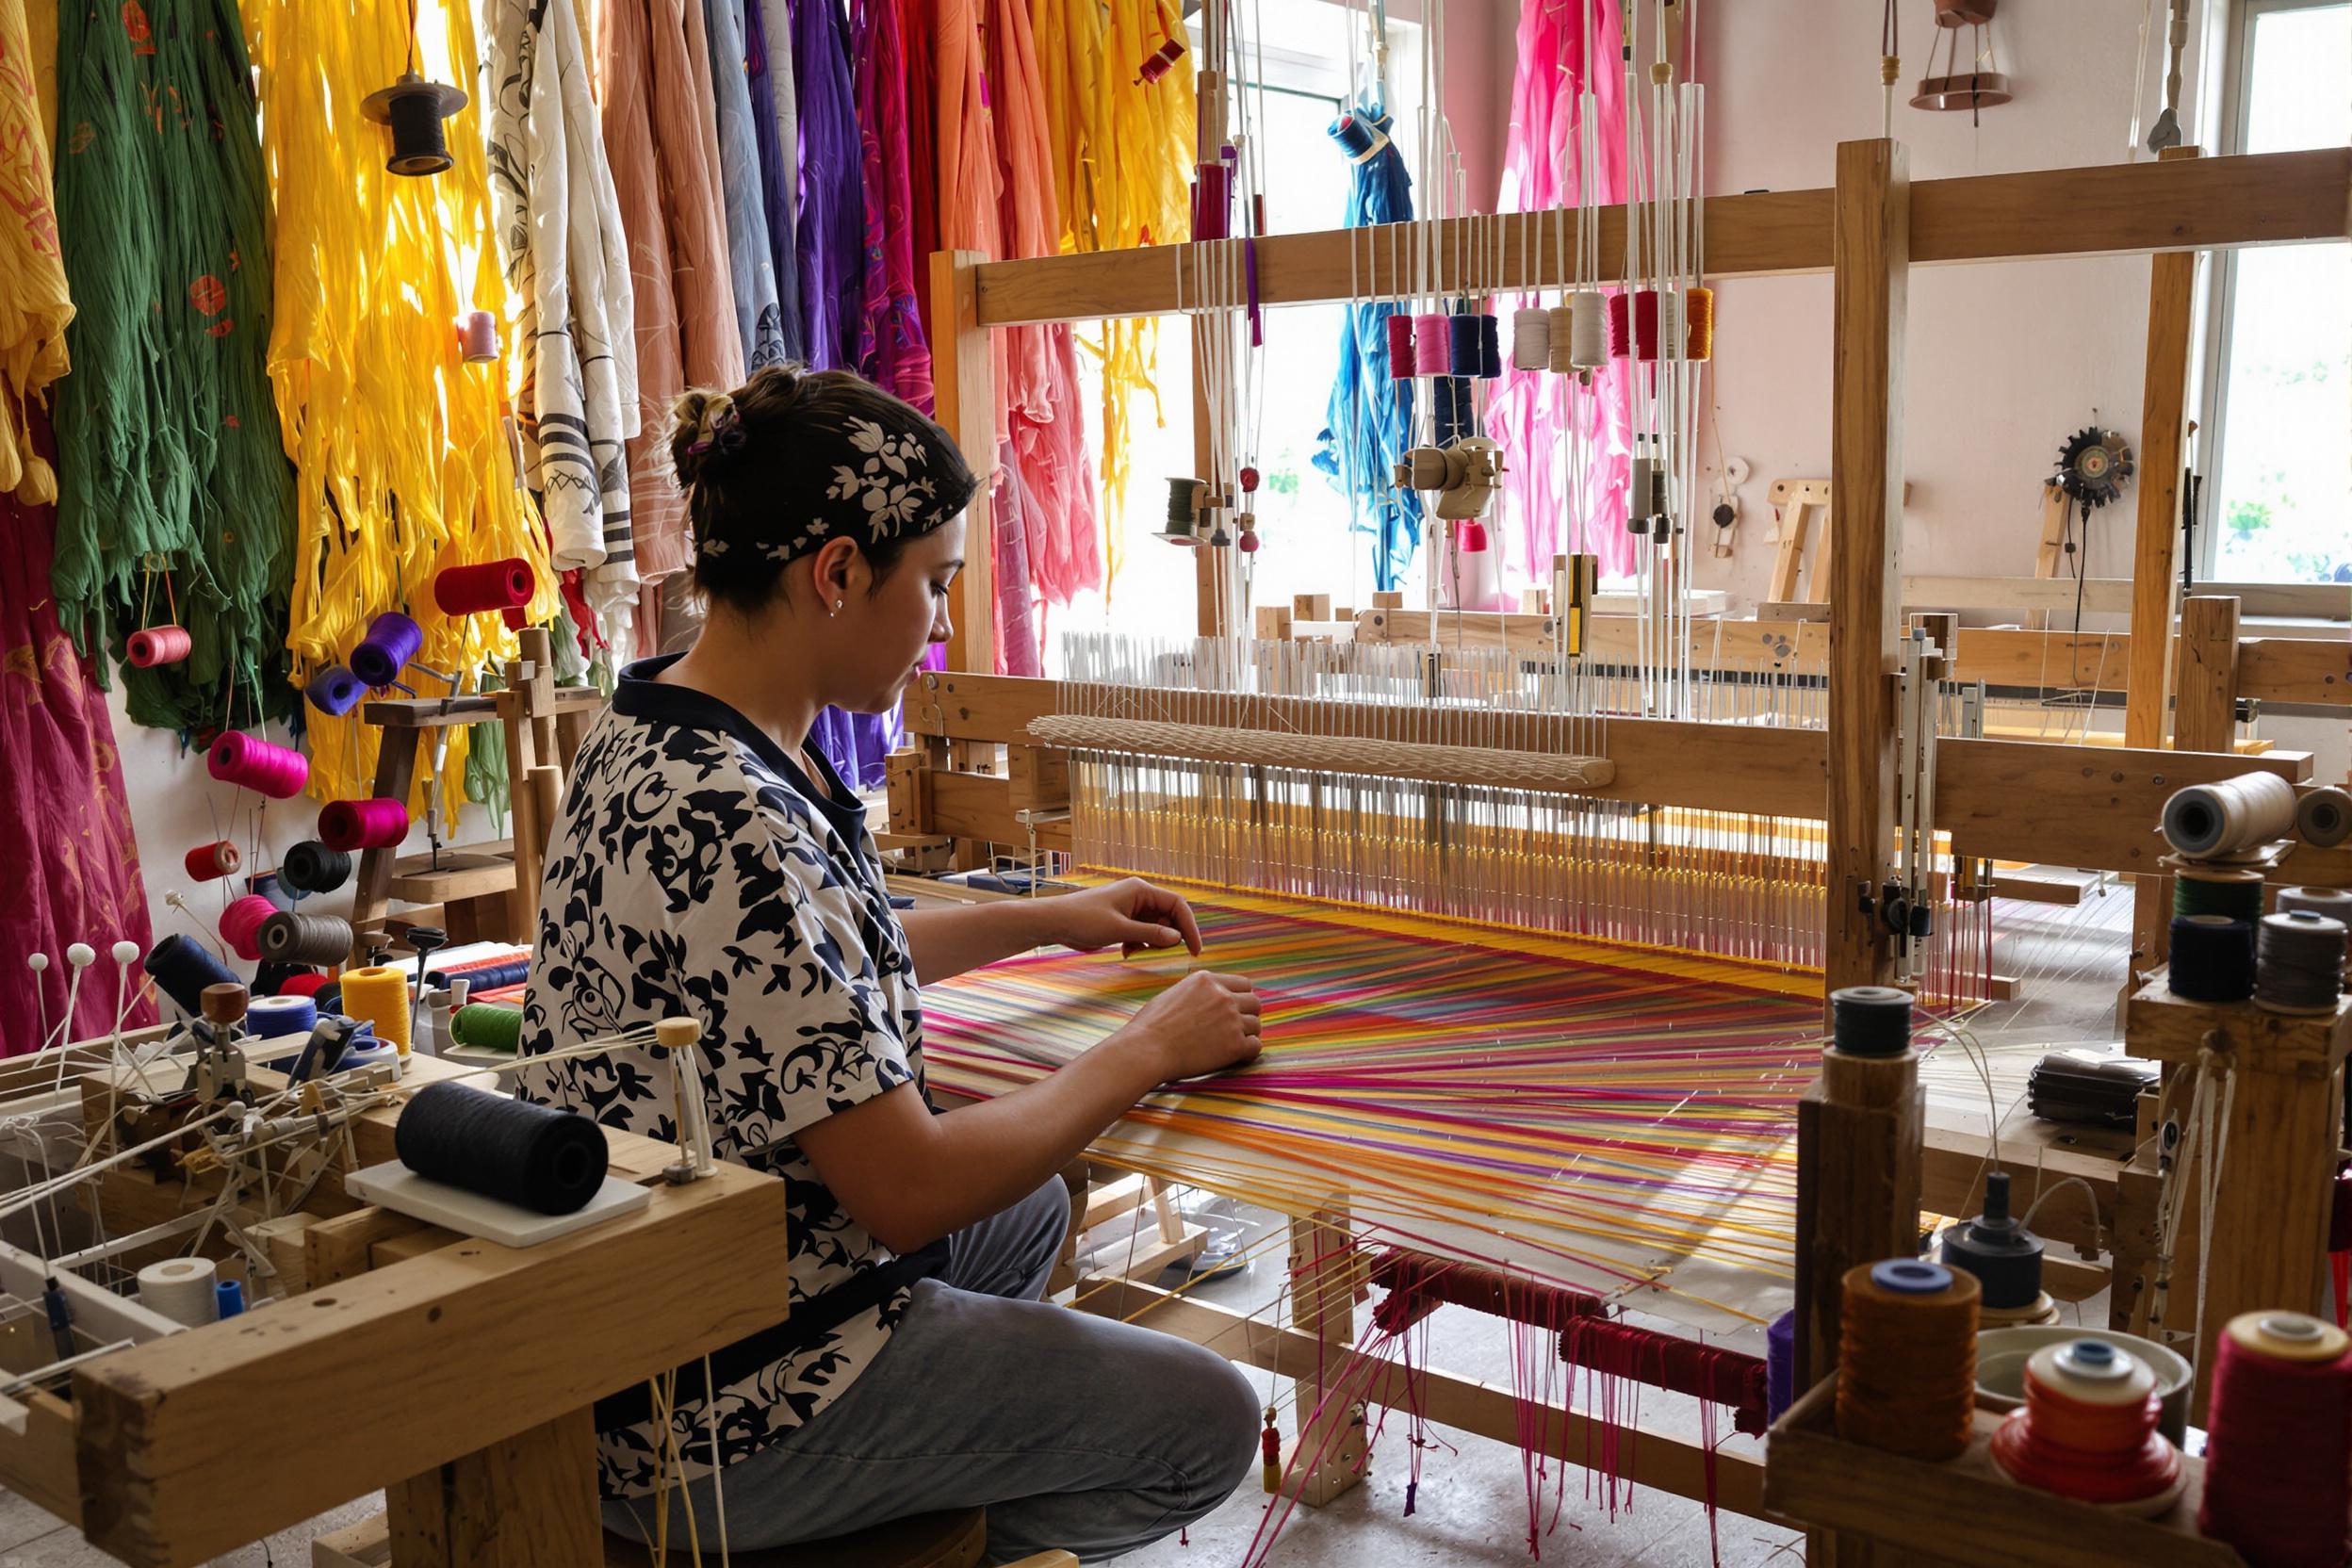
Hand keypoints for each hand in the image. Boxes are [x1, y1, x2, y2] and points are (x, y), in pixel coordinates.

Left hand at [1049, 878, 1202, 957]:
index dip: (1189, 927)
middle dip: (1169, 937)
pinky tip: (1126, 953)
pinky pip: (1142, 934)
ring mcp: (1130, 910)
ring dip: (1152, 943)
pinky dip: (1140, 945)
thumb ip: (1150, 933)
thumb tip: (1178, 938)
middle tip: (1163, 954)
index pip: (1177, 905)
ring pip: (1155, 928)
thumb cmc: (1083, 919)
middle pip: (1168, 917)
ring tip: (1137, 952)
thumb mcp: (1119, 929)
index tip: (1195, 949)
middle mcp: (1138, 897)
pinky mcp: (1122, 922)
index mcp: (1141, 891)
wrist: (1054, 923)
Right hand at [1120, 970, 1261, 1081]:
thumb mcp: (1173, 994)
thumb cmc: (1151, 1025)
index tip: (1235, 1009)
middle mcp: (1223, 996)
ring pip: (1256, 1025)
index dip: (1241, 998)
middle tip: (1235, 1028)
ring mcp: (1231, 1019)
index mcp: (1207, 980)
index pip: (1244, 984)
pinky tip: (1234, 1056)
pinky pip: (1256, 1046)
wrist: (1147, 1049)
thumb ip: (1197, 992)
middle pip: (1254, 1002)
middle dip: (1247, 1015)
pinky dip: (1248, 1052)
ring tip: (1230, 1044)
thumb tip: (1207, 998)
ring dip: (1247, 1034)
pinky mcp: (1234, 1044)